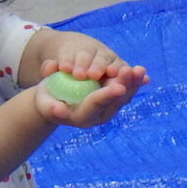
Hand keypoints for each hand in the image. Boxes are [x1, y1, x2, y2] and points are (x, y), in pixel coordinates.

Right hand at [31, 32, 149, 127]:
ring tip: (140, 70)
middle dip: (124, 85)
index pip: (96, 104)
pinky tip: (142, 73)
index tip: (119, 88)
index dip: (107, 95)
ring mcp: (108, 107)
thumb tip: (59, 110)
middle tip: (131, 71)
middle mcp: (99, 114)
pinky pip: (126, 90)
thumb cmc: (47, 101)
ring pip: (124, 95)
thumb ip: (51, 108)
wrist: (55, 100)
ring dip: (132, 82)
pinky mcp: (112, 98)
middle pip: (114, 100)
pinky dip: (133, 81)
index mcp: (83, 117)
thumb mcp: (44, 104)